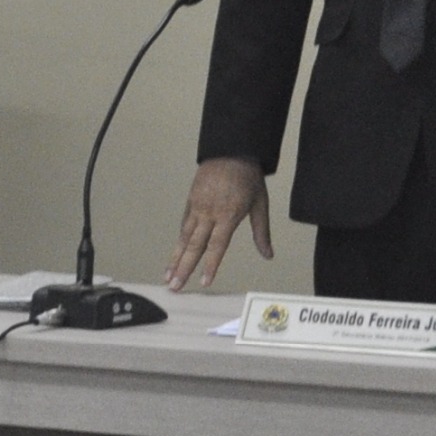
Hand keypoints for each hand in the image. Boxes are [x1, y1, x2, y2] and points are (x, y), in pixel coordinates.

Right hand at [166, 156, 272, 289]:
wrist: (231, 149)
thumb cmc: (248, 176)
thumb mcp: (260, 204)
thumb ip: (261, 232)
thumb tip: (268, 254)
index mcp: (228, 215)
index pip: (216, 246)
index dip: (209, 265)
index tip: (202, 282)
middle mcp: (209, 213)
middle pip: (194, 245)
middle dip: (182, 268)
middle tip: (173, 286)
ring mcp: (197, 206)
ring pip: (184, 237)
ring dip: (175, 257)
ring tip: (167, 275)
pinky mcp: (191, 200)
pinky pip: (184, 224)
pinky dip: (179, 240)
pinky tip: (176, 252)